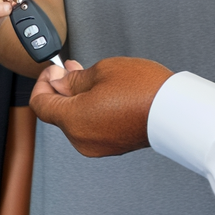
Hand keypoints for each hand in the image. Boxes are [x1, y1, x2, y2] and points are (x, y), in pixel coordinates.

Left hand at [29, 56, 173, 156]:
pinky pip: (91, 127)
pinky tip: (103, 93)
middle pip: (57, 113)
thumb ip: (74, 78)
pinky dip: (90, 110)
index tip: (53, 70)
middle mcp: (81, 139)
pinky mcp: (111, 146)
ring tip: (92, 77)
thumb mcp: (102, 71)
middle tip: (72, 69)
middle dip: (61, 89)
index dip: (42, 82)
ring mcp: (97, 146)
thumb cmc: (143, 90)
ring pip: (75, 120)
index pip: (40, 104)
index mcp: (74, 120)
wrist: (175, 111)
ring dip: (77, 98)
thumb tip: (59, 82)